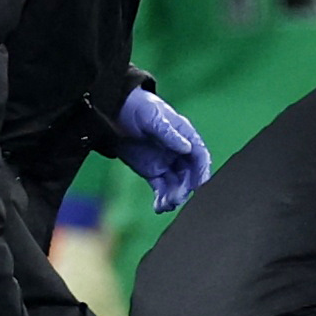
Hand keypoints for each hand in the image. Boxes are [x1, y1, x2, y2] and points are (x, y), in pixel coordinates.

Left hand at [115, 88, 212, 212]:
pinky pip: (161, 188)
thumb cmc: (136, 107)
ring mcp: (166, 162)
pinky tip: (159, 207)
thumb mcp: (151, 117)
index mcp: (184, 135)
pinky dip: (161, 199)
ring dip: (174, 196)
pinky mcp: (152, 171)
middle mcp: (178, 151)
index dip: (202, 171)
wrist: (112, 111)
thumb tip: (187, 148)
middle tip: (176, 199)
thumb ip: (168, 133)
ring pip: (176, 184)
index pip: (199, 155)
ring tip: (165, 205)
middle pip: (189, 174)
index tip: (201, 185)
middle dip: (185, 188)